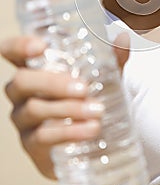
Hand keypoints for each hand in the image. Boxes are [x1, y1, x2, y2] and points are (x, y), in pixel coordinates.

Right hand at [0, 33, 129, 178]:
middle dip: (52, 83)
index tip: (40, 46)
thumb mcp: (102, 76)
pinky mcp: (33, 145)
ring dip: (67, 109)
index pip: (11, 51)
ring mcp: (23, 119)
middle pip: (21, 81)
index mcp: (35, 67)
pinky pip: (43, 138)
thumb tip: (123, 39)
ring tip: (97, 111)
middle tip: (83, 88)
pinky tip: (90, 130)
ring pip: (33, 110)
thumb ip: (112, 59)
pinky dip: (68, 132)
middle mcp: (22, 92)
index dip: (18, 46)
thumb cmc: (91, 96)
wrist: (96, 135)